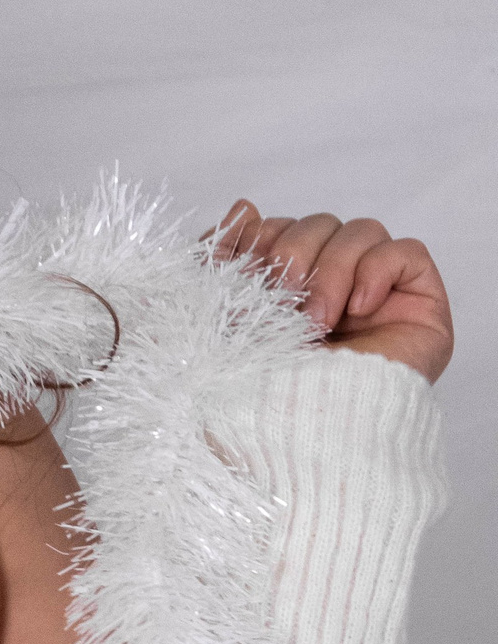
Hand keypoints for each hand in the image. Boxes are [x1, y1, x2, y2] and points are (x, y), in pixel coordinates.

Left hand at [211, 203, 453, 384]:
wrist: (305, 437)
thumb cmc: (264, 393)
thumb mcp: (224, 320)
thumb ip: (224, 264)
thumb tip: (243, 206)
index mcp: (287, 292)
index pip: (279, 229)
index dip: (261, 238)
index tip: (244, 272)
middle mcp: (333, 290)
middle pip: (317, 224)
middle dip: (293, 254)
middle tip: (285, 303)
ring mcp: (378, 296)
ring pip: (360, 231)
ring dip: (331, 270)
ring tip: (319, 321)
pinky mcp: (419, 304)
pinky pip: (406, 251)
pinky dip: (377, 271)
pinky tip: (358, 311)